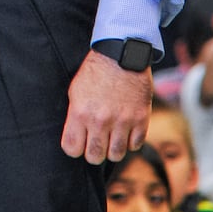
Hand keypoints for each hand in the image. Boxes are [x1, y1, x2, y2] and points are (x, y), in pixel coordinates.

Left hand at [61, 50, 152, 164]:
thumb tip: (76, 138)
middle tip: (96, 142)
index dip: (74, 148)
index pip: (72, 149)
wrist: (122, 54)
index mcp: (80, 113)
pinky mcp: (141, 119)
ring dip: (112, 149)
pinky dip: (130, 141)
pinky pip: (135, 145)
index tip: (79, 142)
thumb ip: (75, 117)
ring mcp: (122, 121)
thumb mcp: (76, 91)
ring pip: (116, 155)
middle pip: (94, 157)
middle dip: (93, 152)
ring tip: (111, 137)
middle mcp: (101, 120)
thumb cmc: (96, 72)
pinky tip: (126, 130)